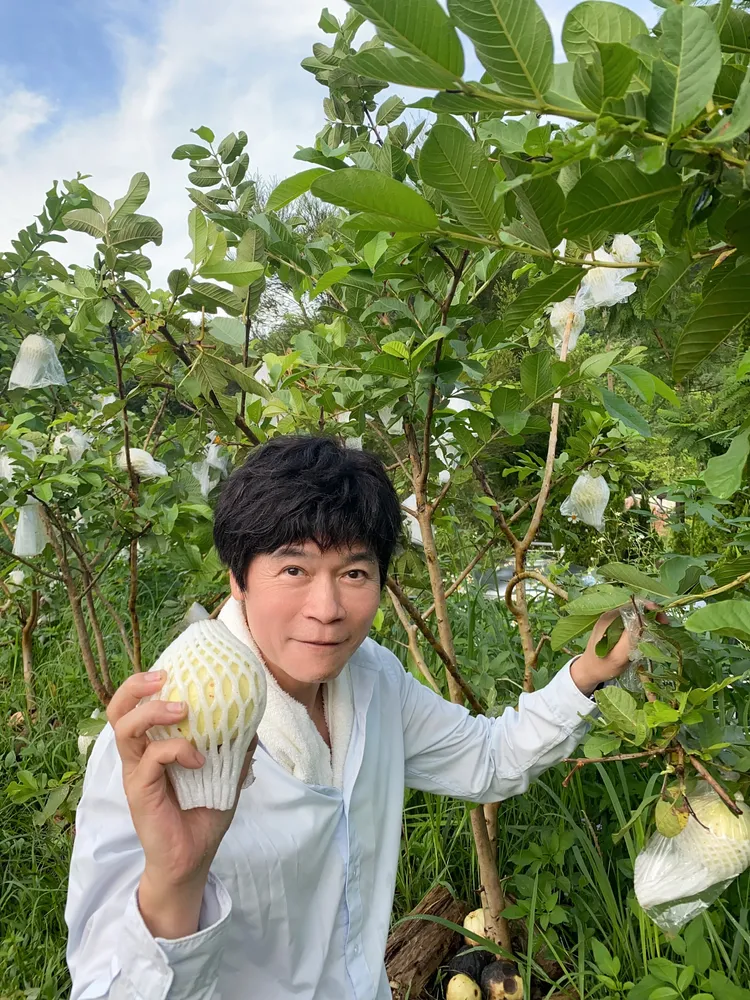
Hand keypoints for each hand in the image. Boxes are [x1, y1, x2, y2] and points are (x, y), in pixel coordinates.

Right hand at [107, 670, 255, 933]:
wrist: (193, 859)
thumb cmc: (204, 814)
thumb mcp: (227, 773)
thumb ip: (235, 746)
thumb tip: (254, 717)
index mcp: (153, 745)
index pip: (137, 705)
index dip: (146, 682)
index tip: (173, 666)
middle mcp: (138, 755)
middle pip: (118, 710)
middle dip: (135, 687)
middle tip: (163, 677)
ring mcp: (136, 773)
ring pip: (125, 729)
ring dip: (153, 713)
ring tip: (181, 710)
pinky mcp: (139, 792)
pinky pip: (151, 759)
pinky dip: (177, 750)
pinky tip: (199, 759)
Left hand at [570, 601, 668, 695]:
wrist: (588, 670)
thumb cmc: (603, 666)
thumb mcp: (618, 656)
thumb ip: (630, 638)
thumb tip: (643, 621)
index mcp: (609, 618)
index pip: (633, 604)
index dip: (651, 609)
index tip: (663, 621)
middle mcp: (609, 614)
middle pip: (635, 606)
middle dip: (652, 613)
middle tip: (665, 624)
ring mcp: (611, 619)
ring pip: (634, 612)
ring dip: (648, 618)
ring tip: (660, 628)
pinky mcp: (613, 625)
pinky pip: (630, 619)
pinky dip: (642, 623)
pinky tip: (649, 631)